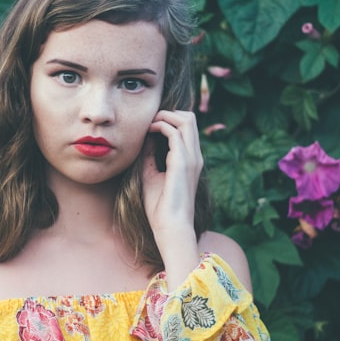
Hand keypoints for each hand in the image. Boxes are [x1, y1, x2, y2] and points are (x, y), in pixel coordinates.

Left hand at [141, 110, 202, 280]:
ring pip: (186, 119)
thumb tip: (144, 140)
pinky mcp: (183, 162)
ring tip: (149, 124)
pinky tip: (148, 133)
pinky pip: (175, 132)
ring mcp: (191, 158)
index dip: (169, 120)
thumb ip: (150, 157)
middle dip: (168, 113)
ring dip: (164, 116)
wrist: (170, 227)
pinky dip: (160, 126)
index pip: (187, 127)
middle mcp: (195, 156)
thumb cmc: (160, 207)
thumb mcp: (151, 175)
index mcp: (190, 160)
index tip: (150, 126)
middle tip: (150, 121)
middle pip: (190, 118)